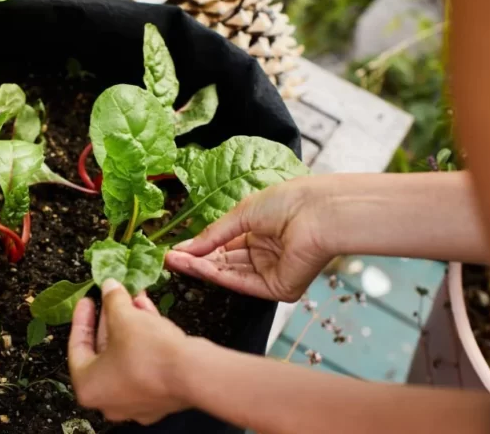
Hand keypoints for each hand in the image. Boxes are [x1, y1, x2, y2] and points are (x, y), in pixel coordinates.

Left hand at [68, 279, 189, 424]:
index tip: (87, 301)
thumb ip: (112, 300)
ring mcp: (135, 401)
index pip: (77, 347)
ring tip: (135, 299)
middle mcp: (109, 400)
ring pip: (126, 355)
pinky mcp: (158, 397)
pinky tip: (149, 314)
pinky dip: (145, 340)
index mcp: (89, 387)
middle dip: (112, 319)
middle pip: (104, 350)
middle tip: (113, 297)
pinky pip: (144, 364)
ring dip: (130, 325)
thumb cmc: (149, 352)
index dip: (82, 318)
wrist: (193, 374)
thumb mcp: (123, 317)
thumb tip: (110, 288)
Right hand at [165, 177, 330, 301]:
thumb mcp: (242, 213)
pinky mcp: (278, 288)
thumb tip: (186, 248)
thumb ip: (213, 234)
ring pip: (230, 273)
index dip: (200, 248)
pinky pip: (242, 283)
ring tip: (175, 262)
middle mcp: (267, 254)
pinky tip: (195, 266)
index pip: (225, 245)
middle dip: (196, 260)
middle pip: (224, 262)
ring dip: (201, 268)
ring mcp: (272, 273)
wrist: (319, 211)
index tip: (176, 249)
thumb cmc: (290, 202)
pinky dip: (217, 275)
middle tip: (169, 258)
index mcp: (262, 233)